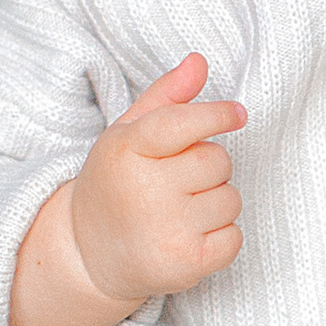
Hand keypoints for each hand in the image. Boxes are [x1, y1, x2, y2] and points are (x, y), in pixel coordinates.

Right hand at [9, 53, 244, 325]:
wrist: (88, 255)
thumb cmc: (116, 185)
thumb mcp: (127, 135)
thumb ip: (165, 97)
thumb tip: (199, 61)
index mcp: (126, 150)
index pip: (184, 123)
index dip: (217, 115)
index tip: (237, 114)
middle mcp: (144, 191)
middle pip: (218, 160)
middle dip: (208, 166)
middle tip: (176, 182)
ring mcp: (166, 230)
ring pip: (231, 199)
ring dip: (215, 203)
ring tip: (178, 213)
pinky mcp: (186, 264)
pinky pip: (234, 237)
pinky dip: (221, 238)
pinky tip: (188, 238)